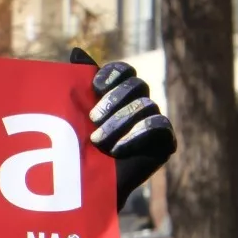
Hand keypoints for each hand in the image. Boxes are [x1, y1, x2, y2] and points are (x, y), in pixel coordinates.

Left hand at [70, 47, 175, 210]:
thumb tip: (76, 50)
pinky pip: (159, 125)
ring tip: (97, 142)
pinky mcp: (165, 142)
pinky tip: (117, 150)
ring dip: (118, 123)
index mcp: (120, 95)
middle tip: (91, 120)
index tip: (93, 88)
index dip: (112, 75)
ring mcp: (155, 123)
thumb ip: (77, 83)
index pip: (125, 70)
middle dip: (112, 100)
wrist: (84, 187)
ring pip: (146, 106)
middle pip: (138, 84)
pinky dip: (136, 135)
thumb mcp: (73, 113)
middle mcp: (140, 105)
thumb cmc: (74, 149)